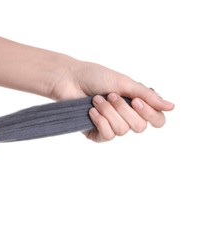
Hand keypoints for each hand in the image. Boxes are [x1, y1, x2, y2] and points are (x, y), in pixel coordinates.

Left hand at [50, 60, 174, 141]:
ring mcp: (112, 126)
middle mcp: (127, 117)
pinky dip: (99, 120)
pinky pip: (107, 136)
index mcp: (138, 104)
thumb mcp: (125, 83)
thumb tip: (171, 107)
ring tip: (97, 99)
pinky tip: (91, 111)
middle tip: (110, 95)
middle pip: (140, 127)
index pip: (158, 120)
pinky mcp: (97, 133)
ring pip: (122, 131)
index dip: (150, 113)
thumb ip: (147, 96)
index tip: (136, 100)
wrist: (70, 80)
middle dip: (124, 109)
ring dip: (109, 112)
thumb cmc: (96, 77)